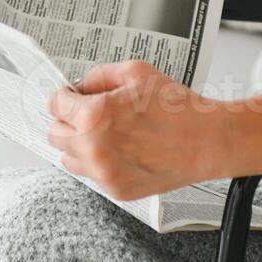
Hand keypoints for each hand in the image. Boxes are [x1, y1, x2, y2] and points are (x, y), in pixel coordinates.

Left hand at [46, 60, 231, 200]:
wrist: (207, 141)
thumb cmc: (178, 109)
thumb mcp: (136, 72)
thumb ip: (100, 75)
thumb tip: (81, 86)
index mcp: (95, 116)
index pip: (54, 105)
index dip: (64, 96)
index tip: (70, 97)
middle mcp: (94, 148)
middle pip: (55, 134)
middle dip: (68, 120)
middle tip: (87, 114)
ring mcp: (104, 173)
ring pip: (68, 159)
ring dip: (79, 144)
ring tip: (106, 134)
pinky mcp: (116, 190)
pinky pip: (92, 176)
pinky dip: (99, 163)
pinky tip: (122, 150)